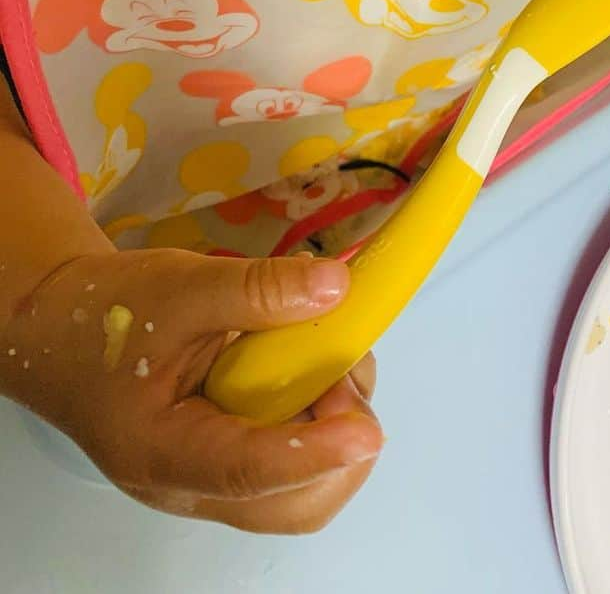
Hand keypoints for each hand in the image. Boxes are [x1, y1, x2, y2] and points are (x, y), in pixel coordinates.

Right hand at [0, 248, 381, 531]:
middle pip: (291, 504)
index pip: (247, 471)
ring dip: (335, 425)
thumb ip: (257, 290)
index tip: (364, 431)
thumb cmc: (108, 316)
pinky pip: (297, 460)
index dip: (312, 452)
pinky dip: (320, 415)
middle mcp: (194, 485)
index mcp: (163, 451)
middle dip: (339, 443)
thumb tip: (336, 289)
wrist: (63, 330)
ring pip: (303, 490)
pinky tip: (302, 363)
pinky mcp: (237, 459)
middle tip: (337, 369)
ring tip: (318, 355)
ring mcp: (218, 479)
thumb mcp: (180, 286)